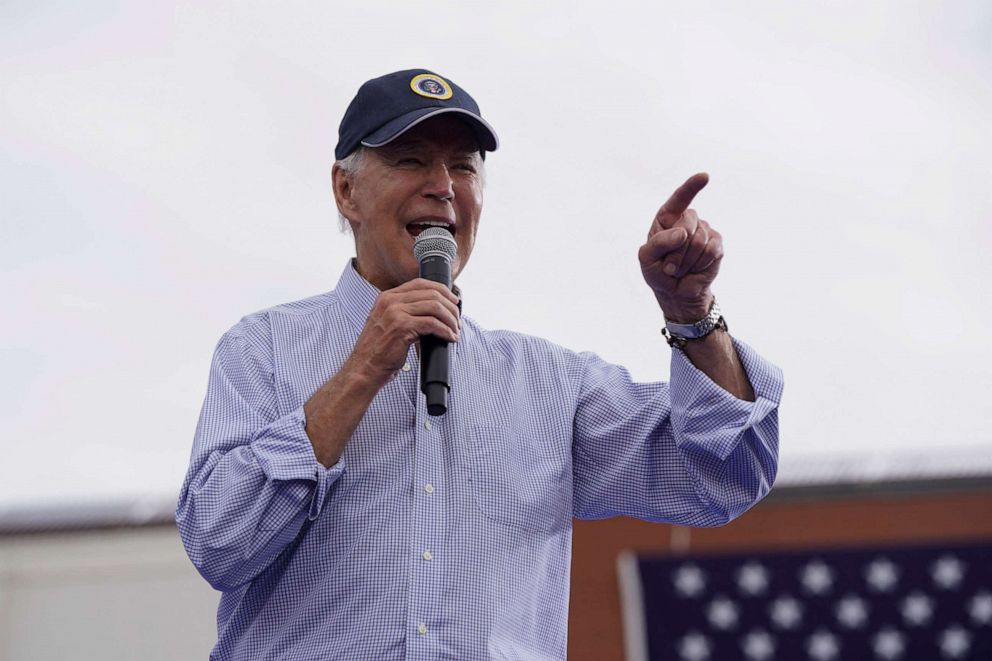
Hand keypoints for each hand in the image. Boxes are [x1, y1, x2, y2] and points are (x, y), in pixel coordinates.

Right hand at [350, 278, 459, 381]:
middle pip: (431, 293)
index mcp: (387, 297)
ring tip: (455, 330)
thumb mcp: (387, 322)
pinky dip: (445, 331)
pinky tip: (449, 337)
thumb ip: (404, 311)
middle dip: (450, 306)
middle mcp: (390, 301)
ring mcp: (395, 313)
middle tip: (457, 319)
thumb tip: (433, 310)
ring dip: (450, 319)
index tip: (453, 301)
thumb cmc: (379, 350)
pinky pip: (432, 324)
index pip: (420, 283)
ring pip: (435, 307)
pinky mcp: (402, 327)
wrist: (365, 367)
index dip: (442, 290)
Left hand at [638, 172, 723, 321]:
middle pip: (688, 222)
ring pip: (699, 239)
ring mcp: (704, 230)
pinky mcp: (717, 244)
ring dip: (686, 261)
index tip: (704, 176)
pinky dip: (699, 265)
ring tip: (680, 270)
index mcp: (667, 218)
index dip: (691, 187)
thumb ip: (659, 243)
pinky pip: (711, 250)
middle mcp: (687, 220)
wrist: (676, 292)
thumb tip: (682, 232)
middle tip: (669, 267)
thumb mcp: (647, 259)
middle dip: (677, 249)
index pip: (679, 199)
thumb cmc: (657, 271)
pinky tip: (694, 270)